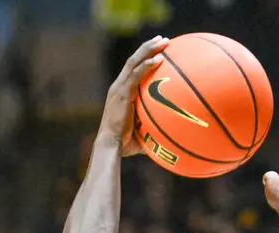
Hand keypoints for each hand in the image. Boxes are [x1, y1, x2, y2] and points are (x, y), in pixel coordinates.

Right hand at [98, 36, 167, 155]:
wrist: (110, 146)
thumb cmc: (124, 146)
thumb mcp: (140, 134)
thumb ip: (151, 130)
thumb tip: (168, 137)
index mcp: (120, 93)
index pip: (131, 70)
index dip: (143, 58)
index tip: (157, 51)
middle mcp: (118, 86)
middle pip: (133, 60)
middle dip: (148, 47)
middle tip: (162, 40)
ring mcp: (119, 88)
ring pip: (134, 62)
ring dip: (149, 50)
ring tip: (163, 42)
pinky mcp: (122, 93)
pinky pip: (136, 74)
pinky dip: (147, 65)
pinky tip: (159, 59)